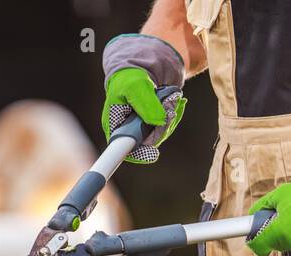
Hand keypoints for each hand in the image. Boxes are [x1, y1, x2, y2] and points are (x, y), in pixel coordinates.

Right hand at [100, 34, 185, 163]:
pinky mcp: (151, 125)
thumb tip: (159, 122)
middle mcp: (126, 131)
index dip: (139, 154)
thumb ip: (146, 104)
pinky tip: (176, 101)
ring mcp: (140, 130)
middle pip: (146, 144)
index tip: (153, 152)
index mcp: (114, 125)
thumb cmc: (129, 75)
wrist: (138, 67)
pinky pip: (165, 127)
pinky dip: (173, 115)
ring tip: (173, 98)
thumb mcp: (136, 85)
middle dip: (162, 127)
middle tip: (170, 107)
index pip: (123, 150)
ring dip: (170, 118)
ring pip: (159, 135)